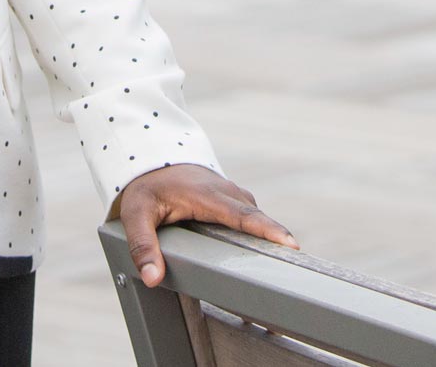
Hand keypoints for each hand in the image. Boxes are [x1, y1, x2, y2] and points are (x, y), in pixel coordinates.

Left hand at [115, 163, 298, 287]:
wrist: (153, 158)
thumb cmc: (147, 187)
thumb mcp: (136, 214)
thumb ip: (143, 246)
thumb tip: (153, 278)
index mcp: (206, 196)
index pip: (241, 215)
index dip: (266, 229)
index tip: (289, 243)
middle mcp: (226, 193)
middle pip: (257, 217)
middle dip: (278, 236)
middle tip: (299, 260)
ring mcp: (233, 195)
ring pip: (256, 217)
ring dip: (272, 236)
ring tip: (288, 262)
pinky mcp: (234, 201)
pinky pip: (252, 217)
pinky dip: (263, 232)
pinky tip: (270, 253)